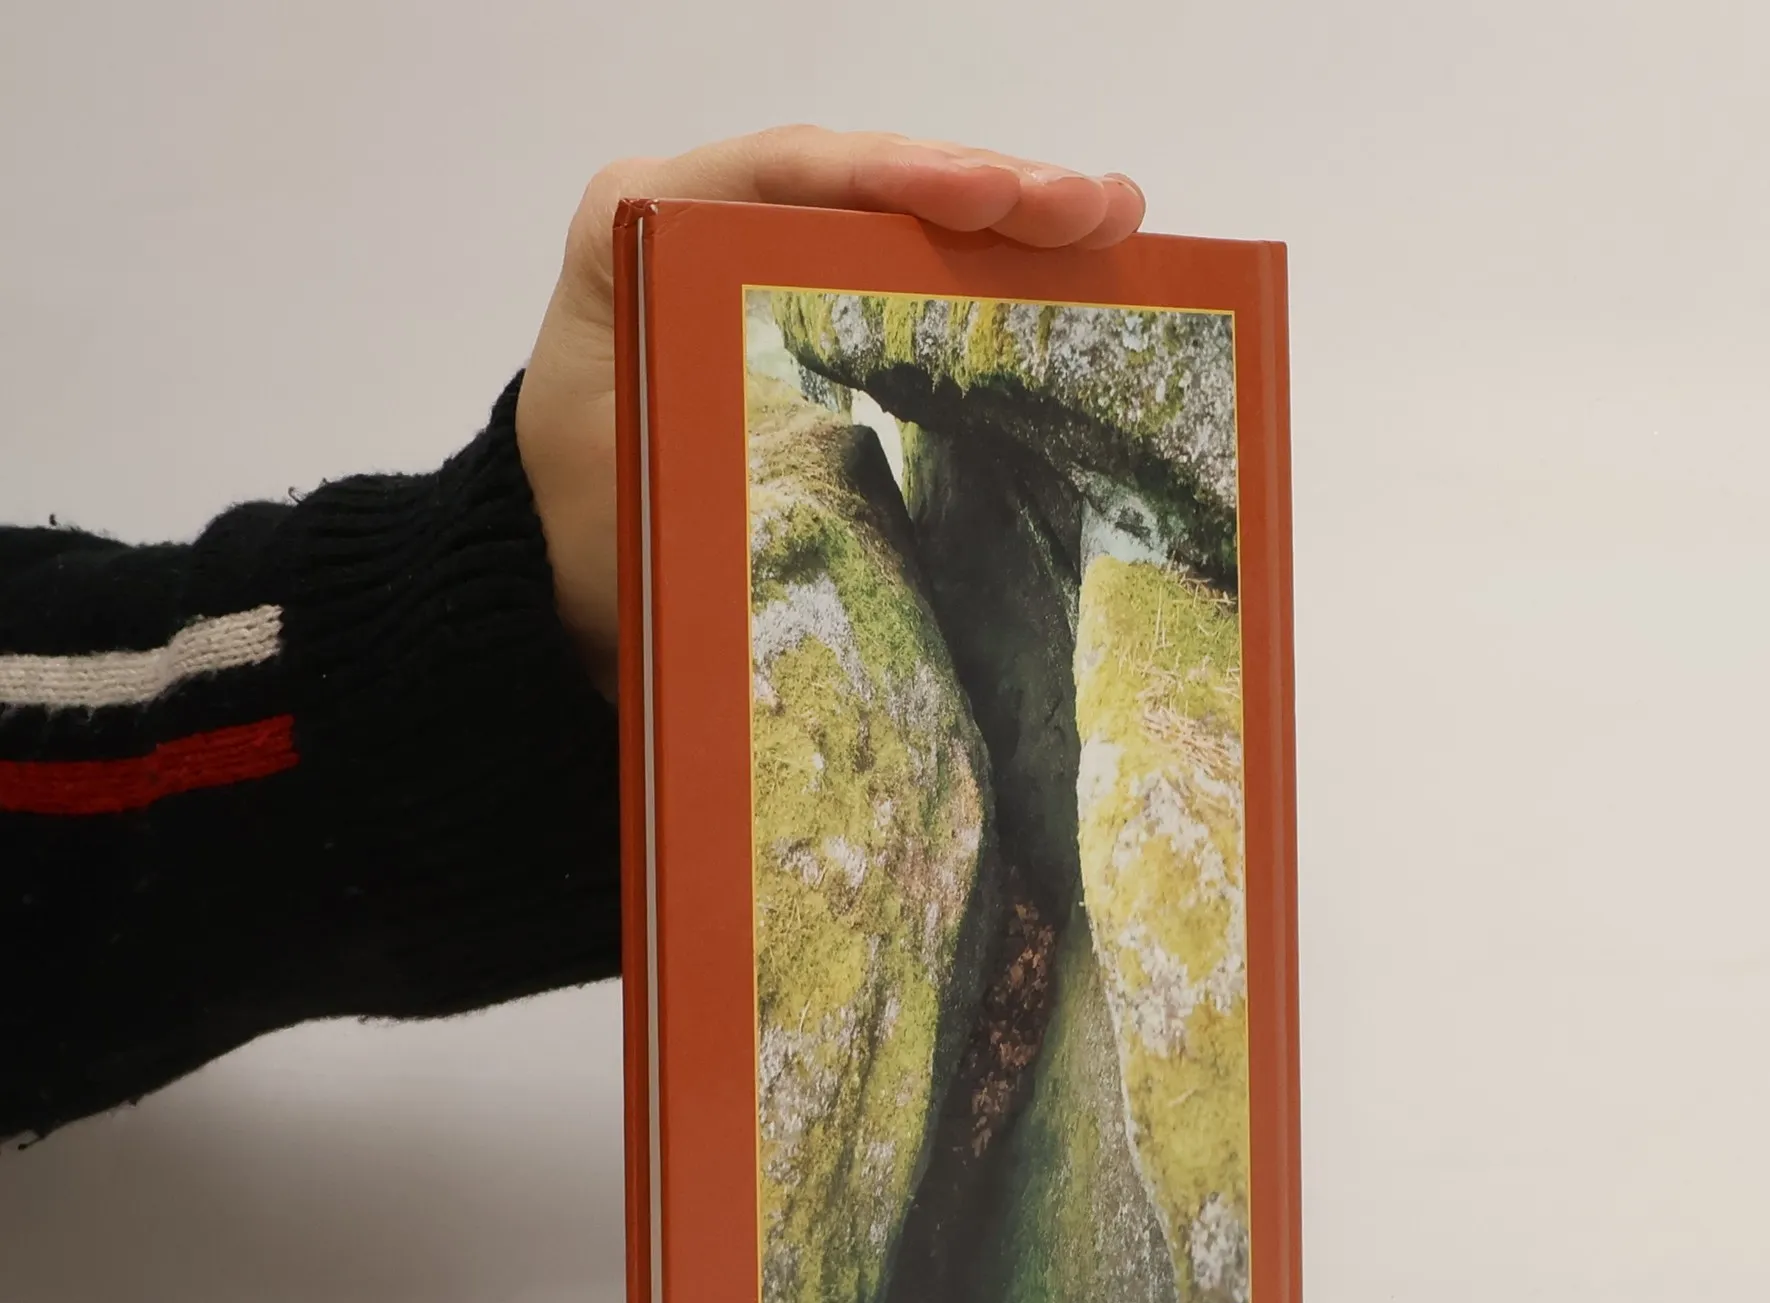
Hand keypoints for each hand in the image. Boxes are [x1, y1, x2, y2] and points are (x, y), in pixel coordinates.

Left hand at [515, 127, 1147, 693]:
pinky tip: (1074, 254)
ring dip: (1012, 210)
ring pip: (897, 207)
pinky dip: (988, 260)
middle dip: (987, 185)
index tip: (989, 199)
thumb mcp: (628, 483)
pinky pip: (903, 259)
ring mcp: (761, 248)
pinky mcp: (806, 296)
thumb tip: (826, 474)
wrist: (568, 571)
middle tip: (1091, 209)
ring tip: (1113, 217)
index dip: (895, 178)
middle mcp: (703, 211)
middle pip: (862, 176)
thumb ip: (703, 444)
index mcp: (638, 222)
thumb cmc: (592, 531)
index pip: (784, 175)